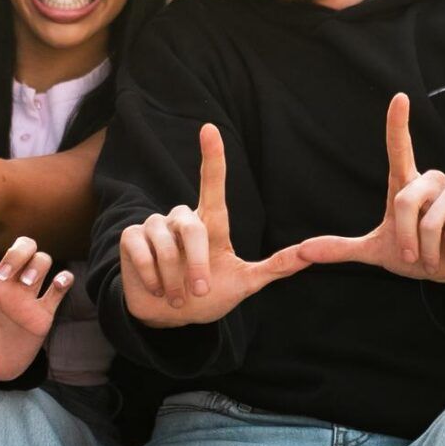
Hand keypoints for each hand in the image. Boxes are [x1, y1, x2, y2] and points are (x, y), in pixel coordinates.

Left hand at [0, 191, 73, 378]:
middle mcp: (4, 285)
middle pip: (20, 247)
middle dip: (18, 252)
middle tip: (7, 275)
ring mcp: (25, 297)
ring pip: (42, 259)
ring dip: (39, 264)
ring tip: (28, 284)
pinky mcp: (43, 313)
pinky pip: (60, 285)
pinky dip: (62, 280)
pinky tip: (58, 283)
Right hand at [120, 124, 309, 325]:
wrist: (170, 316)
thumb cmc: (209, 294)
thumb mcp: (246, 282)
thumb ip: (278, 266)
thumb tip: (312, 254)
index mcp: (210, 223)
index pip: (212, 184)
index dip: (212, 157)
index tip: (210, 129)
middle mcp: (182, 217)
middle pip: (192, 228)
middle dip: (197, 265)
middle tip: (199, 292)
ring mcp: (154, 225)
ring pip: (165, 245)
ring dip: (174, 279)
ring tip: (176, 295)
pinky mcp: (131, 238)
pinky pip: (140, 252)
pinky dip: (151, 277)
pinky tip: (156, 288)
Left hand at [297, 94, 444, 287]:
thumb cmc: (417, 254)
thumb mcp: (376, 252)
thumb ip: (341, 249)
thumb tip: (301, 251)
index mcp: (407, 186)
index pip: (400, 149)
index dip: (398, 124)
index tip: (399, 97)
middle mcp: (432, 181)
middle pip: (406, 200)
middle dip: (405, 237)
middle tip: (413, 256)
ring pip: (431, 221)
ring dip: (427, 249)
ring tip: (433, 257)